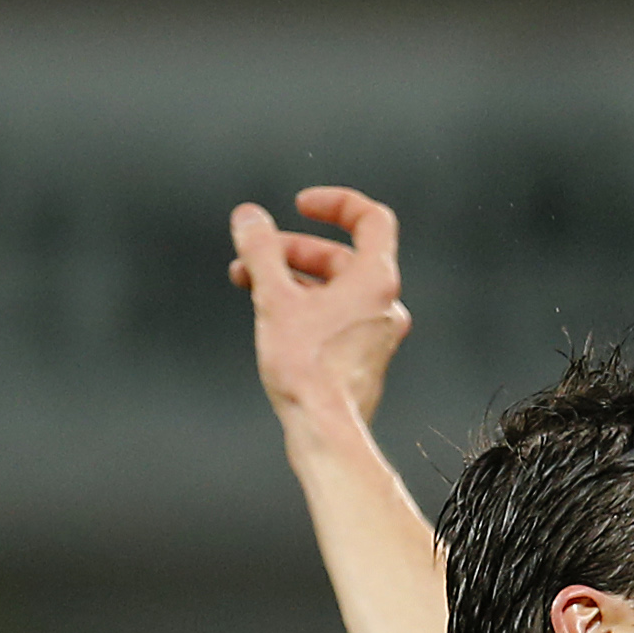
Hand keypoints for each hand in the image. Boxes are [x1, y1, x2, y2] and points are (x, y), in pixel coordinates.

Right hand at [230, 186, 411, 424]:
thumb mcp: (274, 298)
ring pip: (335, 289)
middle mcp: (384, 304)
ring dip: (293, 279)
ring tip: (249, 284)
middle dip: (293, 250)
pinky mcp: (364, 358)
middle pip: (342, 256)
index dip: (336, 203)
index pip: (371, 219)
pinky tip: (272, 317)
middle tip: (254, 256)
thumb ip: (261, 251)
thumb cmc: (308, 369)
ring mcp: (377, 333)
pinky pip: (336, 317)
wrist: (325, 429)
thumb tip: (249, 219)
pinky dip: (306, 306)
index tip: (301, 206)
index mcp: (376, 279)